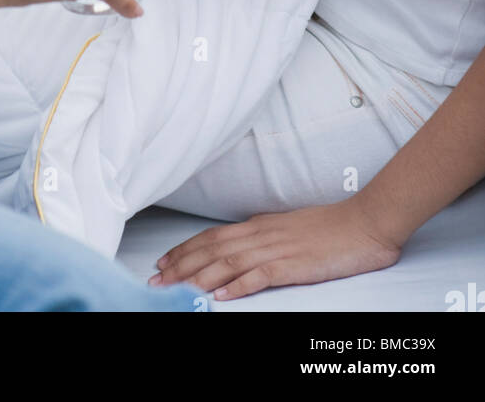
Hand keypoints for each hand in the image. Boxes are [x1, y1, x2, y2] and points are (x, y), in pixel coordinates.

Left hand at [147, 199, 401, 299]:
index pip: (212, 237)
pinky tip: (221, 297)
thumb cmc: (330, 228)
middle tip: (156, 279)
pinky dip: (238, 286)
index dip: (185, 250)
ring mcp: (276, 249)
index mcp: (259, 226)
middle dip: (180, 265)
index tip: (163, 262)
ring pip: (227, 263)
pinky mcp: (294, 265)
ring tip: (175, 289)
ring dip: (198, 277)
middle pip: (211, 250)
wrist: (364, 223)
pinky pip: (260, 276)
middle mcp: (261, 235)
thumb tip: (239, 249)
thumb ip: (262, 238)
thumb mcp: (287, 228)